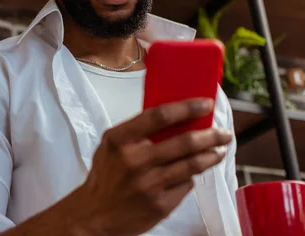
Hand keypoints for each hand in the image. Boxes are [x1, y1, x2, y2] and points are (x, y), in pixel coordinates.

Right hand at [76, 98, 231, 235]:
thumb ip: (136, 132)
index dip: (186, 108)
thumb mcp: (110, 146)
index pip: (159, 116)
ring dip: (210, 156)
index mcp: (120, 140)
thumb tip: (173, 117)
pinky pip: (186, 185)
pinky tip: (193, 172)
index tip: (205, 104)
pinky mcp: (160, 205)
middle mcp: (135, 160)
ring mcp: (149, 184)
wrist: (94, 215)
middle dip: (210, 135)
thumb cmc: (105, 176)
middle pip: (183, 142)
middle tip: (223, 132)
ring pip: (191, 165)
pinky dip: (191, 177)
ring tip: (218, 150)